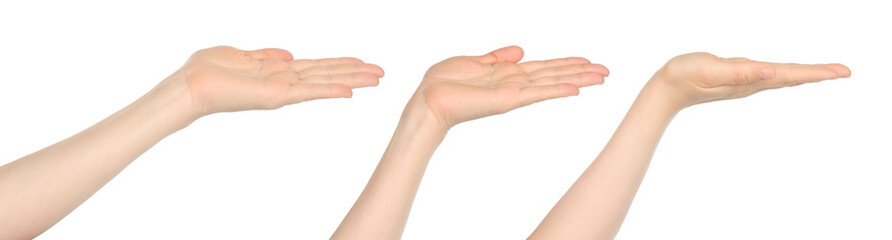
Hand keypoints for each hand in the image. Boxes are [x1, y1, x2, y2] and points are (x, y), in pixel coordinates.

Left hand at [160, 46, 383, 117]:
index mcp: (277, 71)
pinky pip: (308, 92)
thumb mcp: (240, 54)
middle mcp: (284, 82)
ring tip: (377, 79)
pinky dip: (329, 90)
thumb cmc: (206, 71)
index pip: (316, 67)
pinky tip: (350, 90)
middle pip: (327, 74)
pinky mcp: (276, 97)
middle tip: (382, 72)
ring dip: (352, 79)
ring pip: (324, 81)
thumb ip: (265, 54)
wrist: (189, 85)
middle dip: (355, 72)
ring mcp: (282, 91)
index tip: (362, 62)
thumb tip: (289, 54)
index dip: (340, 63)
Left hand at [414, 46, 607, 127]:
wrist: (428, 100)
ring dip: (578, 80)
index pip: (543, 68)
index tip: (587, 61)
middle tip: (607, 71)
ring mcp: (513, 93)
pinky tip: (576, 89)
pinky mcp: (507, 100)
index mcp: (507, 74)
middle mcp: (514, 84)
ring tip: (602, 78)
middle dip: (581, 72)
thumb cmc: (442, 83)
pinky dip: (556, 90)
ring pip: (552, 83)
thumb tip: (521, 50)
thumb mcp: (473, 61)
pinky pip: (536, 93)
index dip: (566, 63)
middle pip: (554, 75)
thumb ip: (497, 56)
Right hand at [652, 52, 850, 108]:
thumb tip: (769, 71)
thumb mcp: (711, 70)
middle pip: (791, 78)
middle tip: (844, 71)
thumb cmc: (685, 76)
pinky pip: (769, 76)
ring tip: (825, 73)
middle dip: (818, 74)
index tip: (842, 72)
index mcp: (750, 80)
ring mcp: (745, 82)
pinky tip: (787, 74)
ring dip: (804, 75)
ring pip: (782, 78)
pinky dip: (785, 74)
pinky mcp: (737, 78)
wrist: (666, 90)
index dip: (816, 72)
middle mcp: (752, 83)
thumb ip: (739, 72)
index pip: (790, 74)